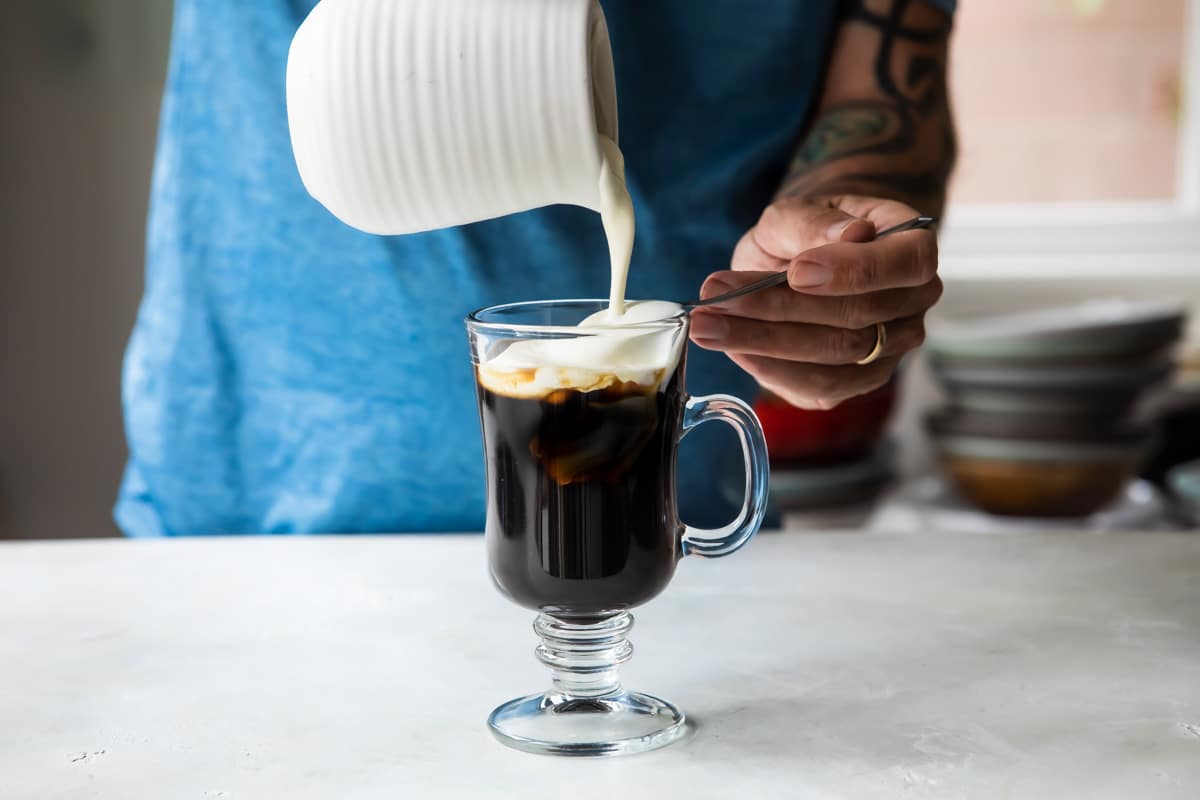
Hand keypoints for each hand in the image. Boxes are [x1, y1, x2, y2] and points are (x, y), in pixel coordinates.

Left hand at [690, 195, 941, 409]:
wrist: (802, 259)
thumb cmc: (806, 232)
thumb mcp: (797, 212)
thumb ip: (813, 222)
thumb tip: (848, 235)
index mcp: (914, 250)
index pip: (908, 264)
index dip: (854, 272)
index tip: (796, 271)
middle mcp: (911, 306)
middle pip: (856, 318)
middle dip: (779, 308)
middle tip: (715, 296)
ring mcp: (889, 351)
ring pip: (833, 357)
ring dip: (763, 342)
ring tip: (705, 324)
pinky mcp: (854, 382)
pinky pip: (818, 387)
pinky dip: (770, 369)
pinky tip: (732, 347)